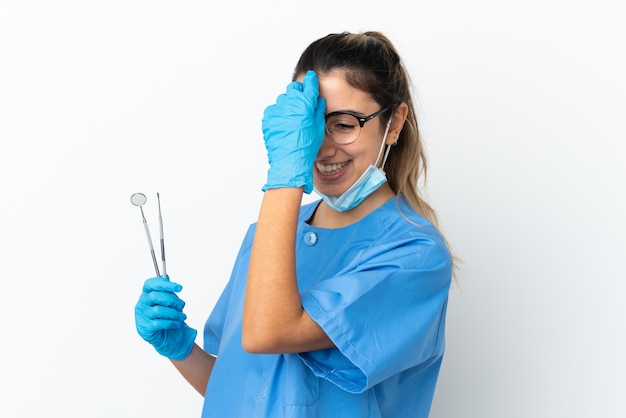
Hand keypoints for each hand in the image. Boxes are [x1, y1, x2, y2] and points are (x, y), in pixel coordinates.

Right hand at [135, 276, 196, 360]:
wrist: (169, 337)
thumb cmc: (168, 316)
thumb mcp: (170, 301)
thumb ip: (167, 290)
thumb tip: (167, 276)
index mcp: (147, 294)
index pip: (150, 284)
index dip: (164, 284)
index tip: (179, 287)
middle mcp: (142, 304)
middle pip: (156, 296)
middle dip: (173, 300)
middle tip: (182, 305)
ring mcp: (142, 316)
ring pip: (159, 311)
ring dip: (174, 313)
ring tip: (182, 316)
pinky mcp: (145, 328)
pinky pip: (159, 323)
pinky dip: (171, 323)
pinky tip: (177, 323)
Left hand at [262, 70, 325, 193]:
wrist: (290, 161)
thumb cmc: (306, 147)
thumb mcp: (318, 128)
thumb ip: (318, 111)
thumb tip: (317, 101)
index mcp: (304, 105)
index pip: (308, 85)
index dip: (311, 81)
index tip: (311, 77)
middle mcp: (289, 104)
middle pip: (294, 88)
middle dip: (299, 91)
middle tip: (302, 99)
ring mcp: (277, 111)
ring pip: (283, 99)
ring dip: (289, 104)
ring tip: (293, 117)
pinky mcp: (268, 118)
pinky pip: (274, 110)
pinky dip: (279, 114)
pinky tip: (285, 124)